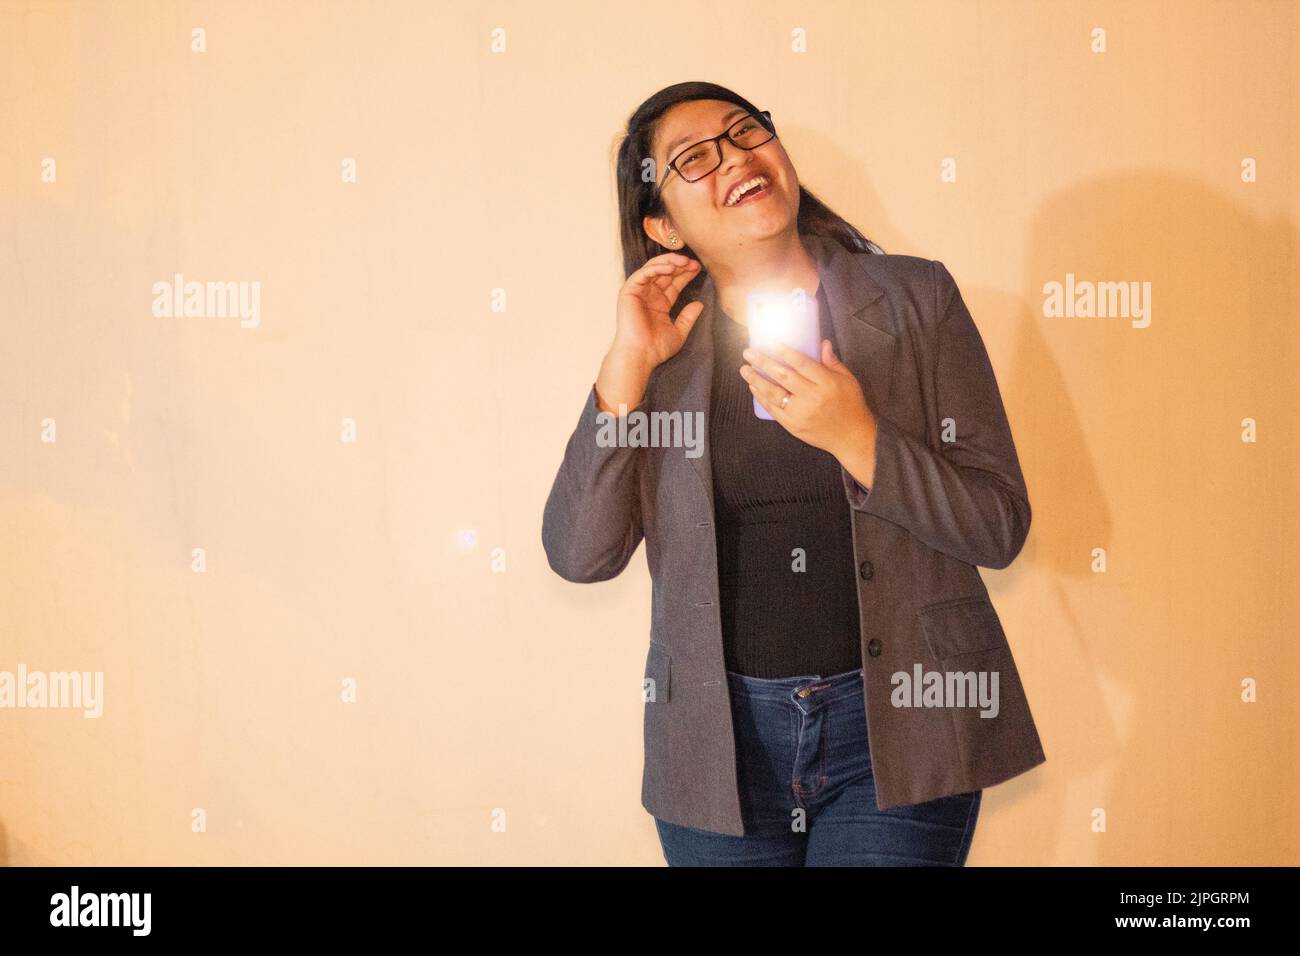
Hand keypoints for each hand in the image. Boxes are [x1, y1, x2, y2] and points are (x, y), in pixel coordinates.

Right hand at [596, 254, 702, 413]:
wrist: (641, 355)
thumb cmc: (656, 348)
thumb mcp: (679, 331)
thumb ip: (688, 317)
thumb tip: (700, 304)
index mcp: (659, 303)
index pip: (673, 283)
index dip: (685, 274)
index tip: (698, 268)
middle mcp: (648, 295)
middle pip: (664, 273)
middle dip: (679, 265)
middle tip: (693, 262)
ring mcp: (638, 292)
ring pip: (653, 268)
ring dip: (669, 262)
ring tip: (684, 261)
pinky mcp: (628, 291)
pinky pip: (643, 274)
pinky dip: (656, 268)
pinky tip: (670, 267)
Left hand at [739, 339, 876, 461]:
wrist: (851, 437)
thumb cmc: (851, 405)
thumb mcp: (848, 380)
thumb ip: (832, 362)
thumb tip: (822, 343)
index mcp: (827, 383)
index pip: (801, 363)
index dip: (784, 352)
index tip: (770, 342)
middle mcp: (812, 397)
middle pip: (783, 376)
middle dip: (763, 362)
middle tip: (749, 352)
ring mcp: (801, 413)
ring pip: (774, 393)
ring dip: (756, 380)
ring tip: (745, 369)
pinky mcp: (793, 426)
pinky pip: (773, 410)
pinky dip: (762, 398)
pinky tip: (754, 387)